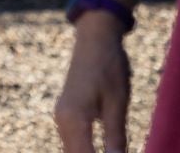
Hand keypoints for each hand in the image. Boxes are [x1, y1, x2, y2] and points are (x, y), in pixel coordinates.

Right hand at [54, 21, 131, 152]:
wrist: (95, 38)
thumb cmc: (110, 67)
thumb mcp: (117, 104)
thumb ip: (115, 138)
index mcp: (74, 119)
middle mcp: (62, 120)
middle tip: (117, 152)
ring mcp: (62, 117)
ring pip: (72, 151)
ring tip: (112, 151)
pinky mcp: (66, 113)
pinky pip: (73, 142)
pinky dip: (85, 151)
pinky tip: (101, 150)